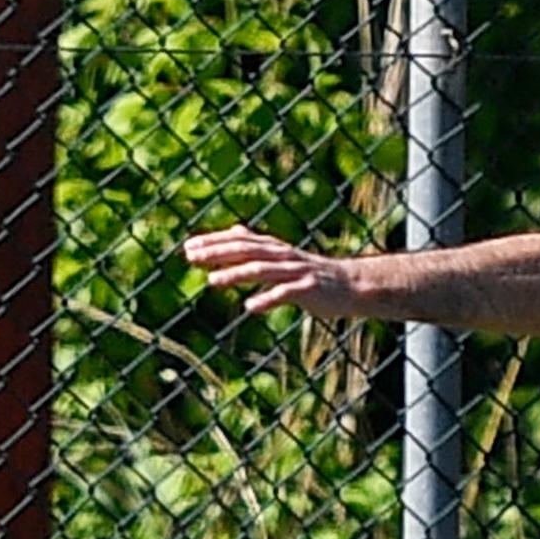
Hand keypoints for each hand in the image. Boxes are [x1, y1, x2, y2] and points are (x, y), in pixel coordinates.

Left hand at [183, 224, 382, 322]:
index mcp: (275, 248)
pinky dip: (267, 299)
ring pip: (262, 270)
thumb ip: (258, 245)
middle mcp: (283, 256)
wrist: (351, 285)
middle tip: (191, 258)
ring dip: (235, 274)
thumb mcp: (283, 256)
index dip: (214, 242)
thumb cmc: (312, 273)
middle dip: (218, 253)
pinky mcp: (308, 289)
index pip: (240, 241)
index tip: (188, 248)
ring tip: (212, 281)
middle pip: (246, 250)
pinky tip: (250, 307)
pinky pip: (285, 294)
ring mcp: (296, 272)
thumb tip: (234, 231)